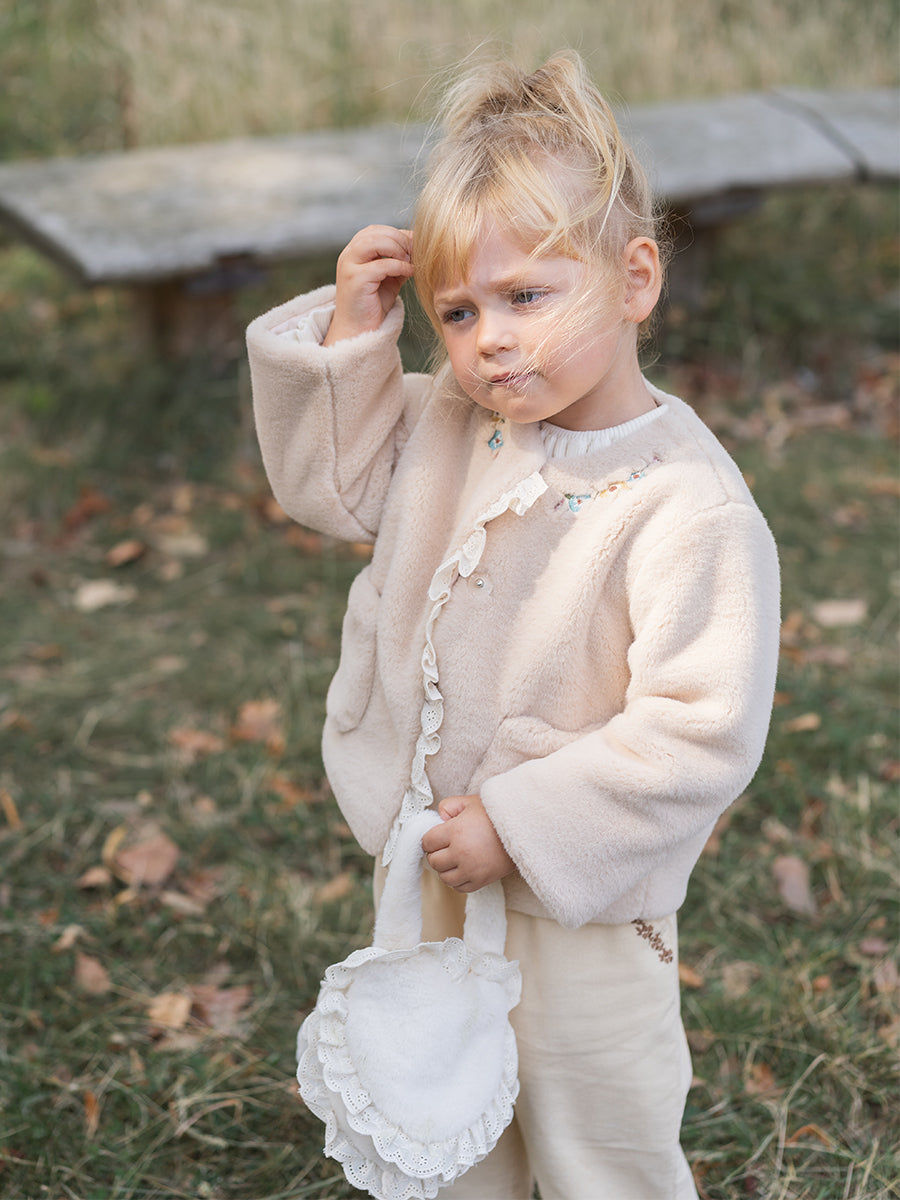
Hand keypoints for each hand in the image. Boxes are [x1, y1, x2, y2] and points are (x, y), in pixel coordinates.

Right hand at [323, 225, 413, 344]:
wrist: (360, 332)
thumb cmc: (374, 305)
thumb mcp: (390, 278)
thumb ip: (399, 260)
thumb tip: (418, 246)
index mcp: (355, 251)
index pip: (377, 230)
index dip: (399, 234)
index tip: (417, 244)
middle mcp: (348, 255)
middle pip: (376, 232)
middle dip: (400, 239)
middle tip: (416, 251)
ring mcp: (349, 266)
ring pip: (375, 241)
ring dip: (398, 248)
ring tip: (410, 261)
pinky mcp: (356, 280)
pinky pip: (381, 264)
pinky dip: (399, 266)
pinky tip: (410, 272)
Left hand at [421, 794, 514, 892]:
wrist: (522, 828)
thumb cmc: (496, 814)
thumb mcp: (469, 802)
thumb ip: (448, 806)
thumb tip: (439, 819)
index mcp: (455, 831)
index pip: (427, 842)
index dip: (429, 839)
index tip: (436, 837)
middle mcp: (461, 853)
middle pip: (433, 861)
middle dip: (435, 853)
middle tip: (444, 847)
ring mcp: (471, 869)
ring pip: (444, 877)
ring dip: (445, 869)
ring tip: (453, 859)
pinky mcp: (482, 880)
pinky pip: (459, 888)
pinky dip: (457, 880)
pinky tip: (462, 869)